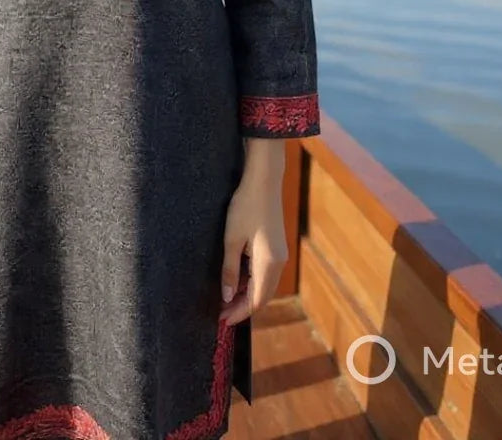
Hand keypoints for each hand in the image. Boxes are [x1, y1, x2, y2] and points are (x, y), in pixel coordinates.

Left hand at [218, 178, 288, 323]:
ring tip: (226, 299)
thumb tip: (227, 297)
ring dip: (247, 294)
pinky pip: (265, 272)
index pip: (256, 300)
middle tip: (221, 313)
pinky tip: (237, 279)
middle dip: (243, 307)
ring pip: (264, 285)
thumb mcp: (232, 240)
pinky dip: (252, 281)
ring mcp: (279, 254)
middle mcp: (279, 263)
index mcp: (269, 264)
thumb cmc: (245, 207)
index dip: (240, 313)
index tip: (222, 321)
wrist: (263, 181)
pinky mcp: (276, 246)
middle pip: (263, 296)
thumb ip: (230, 270)